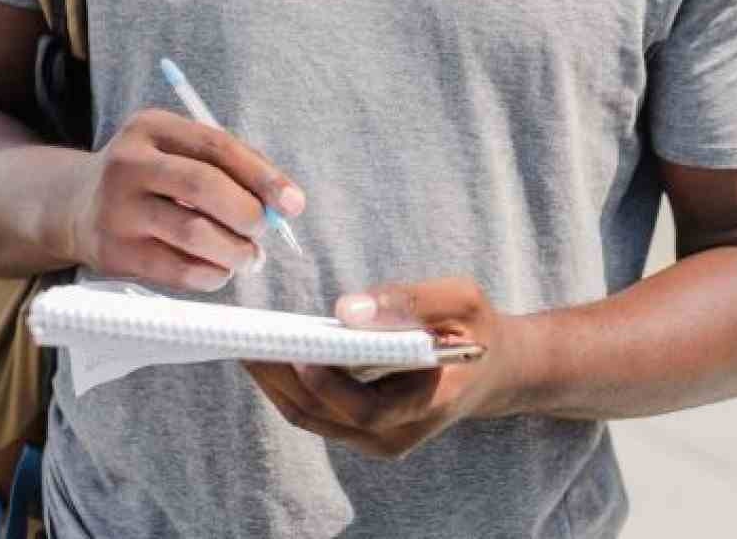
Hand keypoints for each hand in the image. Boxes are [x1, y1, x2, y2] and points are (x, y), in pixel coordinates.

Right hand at [60, 108, 303, 291]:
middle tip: (264, 231)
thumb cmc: (151, 177)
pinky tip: (219, 270)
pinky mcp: (114, 252)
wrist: (74, 206)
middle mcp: (128, 163)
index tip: (293, 202)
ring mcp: (117, 209)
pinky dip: (211, 274)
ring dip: (235, 250)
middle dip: (248, 213)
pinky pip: (176, 269)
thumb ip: (230, 167)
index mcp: (151, 127)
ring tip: (249, 257)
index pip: (217, 146)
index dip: (262, 176)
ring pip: (193, 232)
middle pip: (204, 186)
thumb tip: (285, 203)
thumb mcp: (177, 151)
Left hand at [244, 276, 530, 459]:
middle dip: (281, 379)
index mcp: (431, 403)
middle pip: (326, 416)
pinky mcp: (361, 430)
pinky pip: (315, 412)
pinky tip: (268, 353)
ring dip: (275, 382)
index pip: (368, 411)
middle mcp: (399, 433)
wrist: (491, 367)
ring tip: (246, 342)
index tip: (299, 350)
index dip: (329, 386)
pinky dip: (287, 384)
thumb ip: (409, 301)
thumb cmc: (474, 325)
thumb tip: (344, 311)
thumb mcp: (460, 298)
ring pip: (312, 417)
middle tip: (247, 338)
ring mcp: (378, 438)